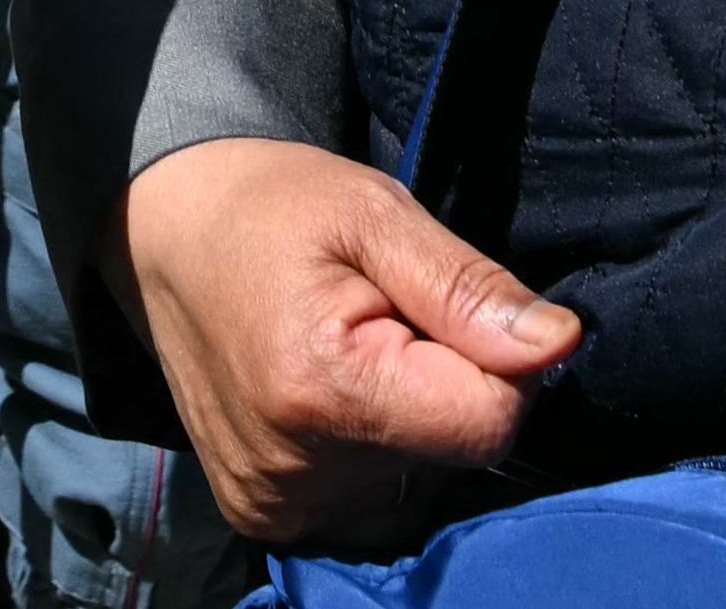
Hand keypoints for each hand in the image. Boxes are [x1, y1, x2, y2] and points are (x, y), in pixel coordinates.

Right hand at [119, 136, 582, 549]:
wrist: (166, 234)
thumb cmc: (276, 207)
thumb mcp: (378, 214)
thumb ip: (468, 290)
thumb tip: (560, 346)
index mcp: (327, 392)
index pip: (488, 426)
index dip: (503, 365)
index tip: (460, 312)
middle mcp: (295, 472)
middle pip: (452, 458)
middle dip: (452, 389)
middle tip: (394, 321)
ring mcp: (272, 506)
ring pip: (418, 486)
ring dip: (415, 427)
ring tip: (363, 354)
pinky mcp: (261, 517)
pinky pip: (371, 506)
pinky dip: (376, 456)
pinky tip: (342, 398)